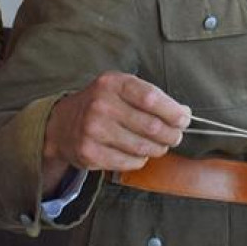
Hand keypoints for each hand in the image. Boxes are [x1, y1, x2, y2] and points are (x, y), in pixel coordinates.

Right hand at [42, 72, 189, 193]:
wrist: (62, 124)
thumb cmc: (103, 104)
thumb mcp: (123, 89)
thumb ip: (153, 98)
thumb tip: (184, 114)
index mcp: (113, 83)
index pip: (151, 98)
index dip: (173, 112)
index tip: (184, 120)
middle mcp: (101, 105)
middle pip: (151, 126)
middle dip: (171, 134)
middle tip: (174, 136)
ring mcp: (93, 130)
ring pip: (143, 147)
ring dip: (157, 149)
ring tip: (158, 145)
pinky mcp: (89, 153)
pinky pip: (129, 162)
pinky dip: (141, 160)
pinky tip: (138, 154)